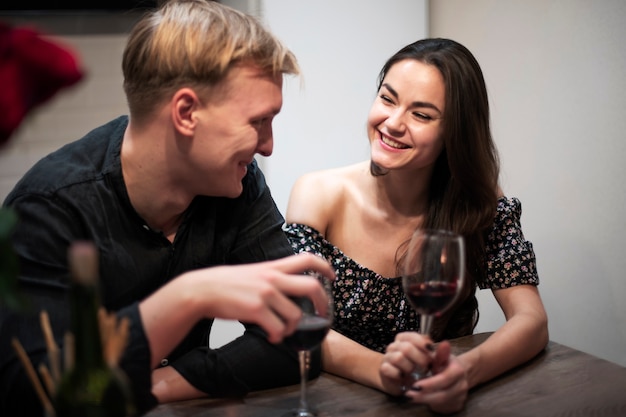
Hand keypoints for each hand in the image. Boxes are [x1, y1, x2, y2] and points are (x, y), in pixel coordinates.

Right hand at [195, 253, 334, 342]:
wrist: (201, 290)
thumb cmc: (225, 284)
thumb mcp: (253, 272)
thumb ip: (271, 277)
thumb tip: (287, 290)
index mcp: (272, 267)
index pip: (307, 258)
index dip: (325, 266)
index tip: (332, 276)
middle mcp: (273, 278)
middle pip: (312, 287)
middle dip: (323, 304)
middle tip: (323, 315)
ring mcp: (266, 294)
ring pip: (296, 316)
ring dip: (292, 329)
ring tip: (282, 331)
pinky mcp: (257, 310)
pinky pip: (278, 329)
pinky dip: (278, 337)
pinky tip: (271, 337)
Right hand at [379, 331, 434, 395]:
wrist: (400, 382)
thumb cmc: (416, 369)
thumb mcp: (429, 361)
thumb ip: (437, 353)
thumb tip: (446, 344)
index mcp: (404, 339)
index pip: (412, 336)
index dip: (423, 344)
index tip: (431, 352)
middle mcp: (394, 345)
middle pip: (406, 347)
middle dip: (420, 359)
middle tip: (426, 367)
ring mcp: (387, 356)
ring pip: (398, 358)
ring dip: (409, 368)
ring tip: (413, 373)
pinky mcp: (383, 369)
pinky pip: (389, 369)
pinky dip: (399, 375)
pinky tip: (404, 378)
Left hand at [379, 333, 468, 413]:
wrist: (461, 373)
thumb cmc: (446, 363)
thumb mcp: (442, 356)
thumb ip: (441, 352)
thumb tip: (444, 343)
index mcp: (458, 371)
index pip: (444, 380)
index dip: (429, 384)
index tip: (414, 385)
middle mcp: (462, 386)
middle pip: (443, 395)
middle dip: (424, 396)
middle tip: (408, 395)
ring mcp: (461, 397)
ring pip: (442, 403)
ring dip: (425, 401)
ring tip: (411, 397)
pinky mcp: (457, 406)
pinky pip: (443, 408)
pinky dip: (431, 405)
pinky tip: (421, 400)